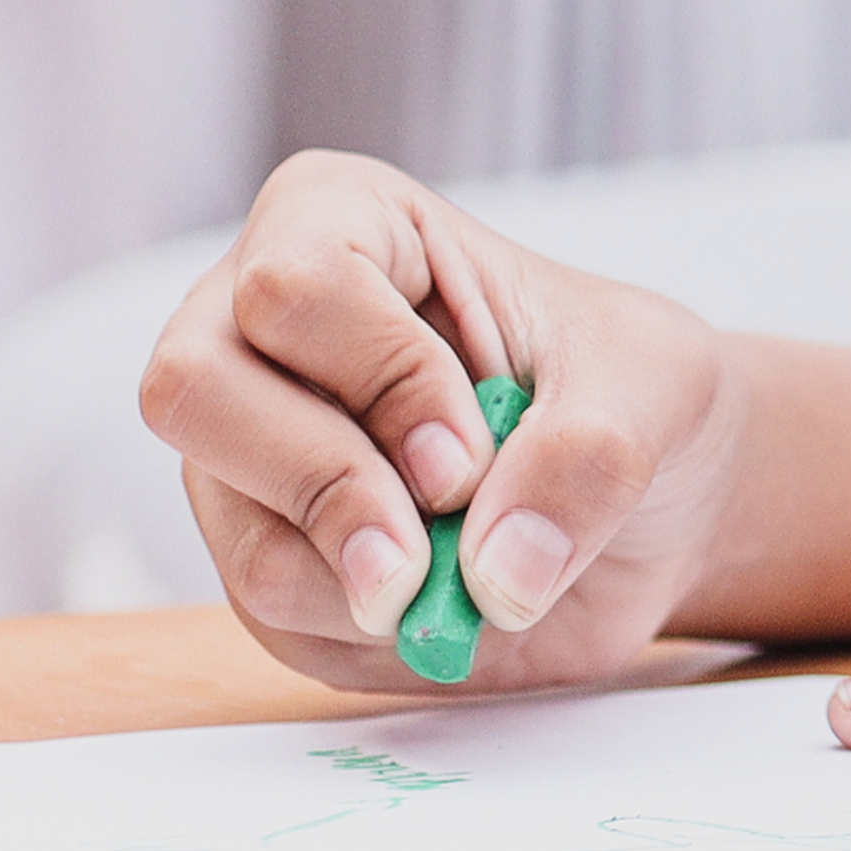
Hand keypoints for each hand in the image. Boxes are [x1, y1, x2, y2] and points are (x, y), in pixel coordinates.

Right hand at [138, 150, 745, 690]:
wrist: (647, 502)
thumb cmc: (631, 395)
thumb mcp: (655, 389)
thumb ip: (588, 460)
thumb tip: (496, 576)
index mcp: (339, 223)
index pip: (293, 286)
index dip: (384, 380)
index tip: (473, 454)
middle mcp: (252, 328)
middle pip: (194, 391)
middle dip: (334, 485)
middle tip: (443, 543)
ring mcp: (239, 450)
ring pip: (241, 530)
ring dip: (374, 578)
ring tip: (476, 567)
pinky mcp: (259, 555)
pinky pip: (275, 613)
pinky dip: (378, 628)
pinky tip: (447, 595)